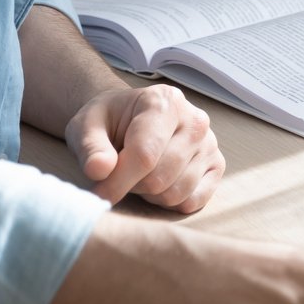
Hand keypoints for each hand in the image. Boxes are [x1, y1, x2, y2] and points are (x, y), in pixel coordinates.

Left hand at [65, 84, 224, 212]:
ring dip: (148, 194)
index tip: (98, 194)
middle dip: (131, 185)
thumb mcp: (86, 126)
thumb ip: (90, 147)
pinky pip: (192, 202)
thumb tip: (99, 170)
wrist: (128, 119)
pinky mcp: (217, 166)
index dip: (118, 181)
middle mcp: (195, 120)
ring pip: (175, 193)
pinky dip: (169, 202)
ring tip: (138, 173)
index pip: (145, 154)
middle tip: (119, 172)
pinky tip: (158, 182)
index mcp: (164, 101)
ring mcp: (210, 144)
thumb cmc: (108, 123)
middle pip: (159, 178)